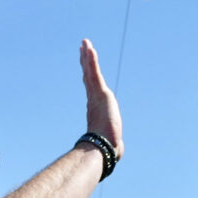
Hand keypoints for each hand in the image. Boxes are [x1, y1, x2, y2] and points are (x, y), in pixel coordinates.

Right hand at [79, 38, 122, 157]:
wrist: (103, 147)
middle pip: (88, 76)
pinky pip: (94, 73)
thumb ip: (110, 143)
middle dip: (86, 61)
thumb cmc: (106, 147)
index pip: (91, 86)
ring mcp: (96, 95)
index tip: (85, 66)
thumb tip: (115, 155)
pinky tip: (88, 49)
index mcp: (95, 107)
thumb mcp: (109, 140)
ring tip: (85, 43)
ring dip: (87, 56)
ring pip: (90, 72)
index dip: (88, 75)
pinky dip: (91, 60)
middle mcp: (94, 99)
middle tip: (83, 48)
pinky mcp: (100, 93)